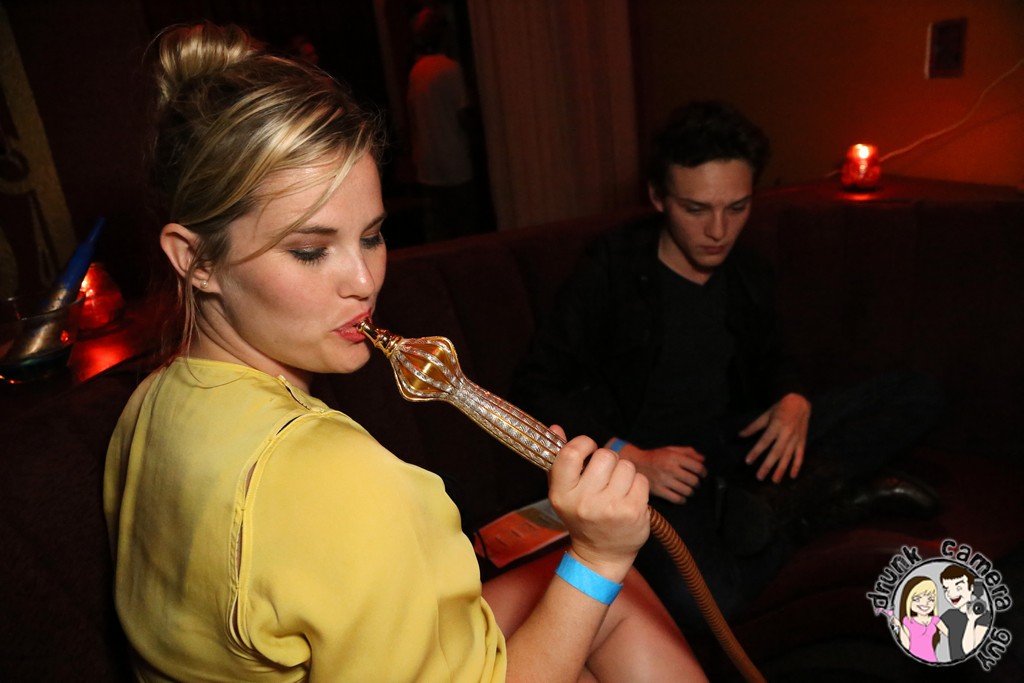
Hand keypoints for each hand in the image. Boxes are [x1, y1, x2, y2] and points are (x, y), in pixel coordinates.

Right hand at [548, 426, 649, 580]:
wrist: (601, 555)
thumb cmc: (581, 517)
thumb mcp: (564, 491)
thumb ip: (559, 459)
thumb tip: (555, 427)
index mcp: (562, 494)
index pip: (570, 454)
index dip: (584, 444)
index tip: (589, 451)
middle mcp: (584, 502)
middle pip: (605, 456)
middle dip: (609, 461)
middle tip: (606, 477)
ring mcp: (610, 508)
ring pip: (626, 466)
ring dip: (625, 473)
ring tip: (617, 490)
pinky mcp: (632, 512)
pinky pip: (641, 480)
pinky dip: (638, 486)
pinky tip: (629, 499)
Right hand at [617, 443, 706, 503]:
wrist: (635, 464)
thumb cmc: (655, 457)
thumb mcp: (671, 449)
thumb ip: (688, 452)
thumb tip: (703, 459)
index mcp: (674, 457)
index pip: (697, 467)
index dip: (704, 472)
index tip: (703, 474)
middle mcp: (670, 469)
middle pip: (693, 481)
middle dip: (697, 483)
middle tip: (694, 482)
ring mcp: (664, 481)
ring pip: (687, 491)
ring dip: (690, 491)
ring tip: (688, 489)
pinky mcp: (659, 491)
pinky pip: (677, 499)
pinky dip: (682, 499)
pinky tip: (681, 496)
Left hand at [739, 393, 810, 482]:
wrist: (800, 403)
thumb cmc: (780, 408)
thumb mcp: (765, 415)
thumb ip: (753, 427)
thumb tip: (740, 435)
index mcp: (776, 426)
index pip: (764, 442)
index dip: (756, 452)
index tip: (748, 461)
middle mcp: (786, 434)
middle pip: (776, 452)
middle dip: (767, 466)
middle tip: (759, 477)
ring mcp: (795, 439)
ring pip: (788, 457)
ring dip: (781, 469)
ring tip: (774, 480)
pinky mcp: (802, 442)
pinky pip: (800, 456)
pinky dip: (796, 466)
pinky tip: (792, 476)